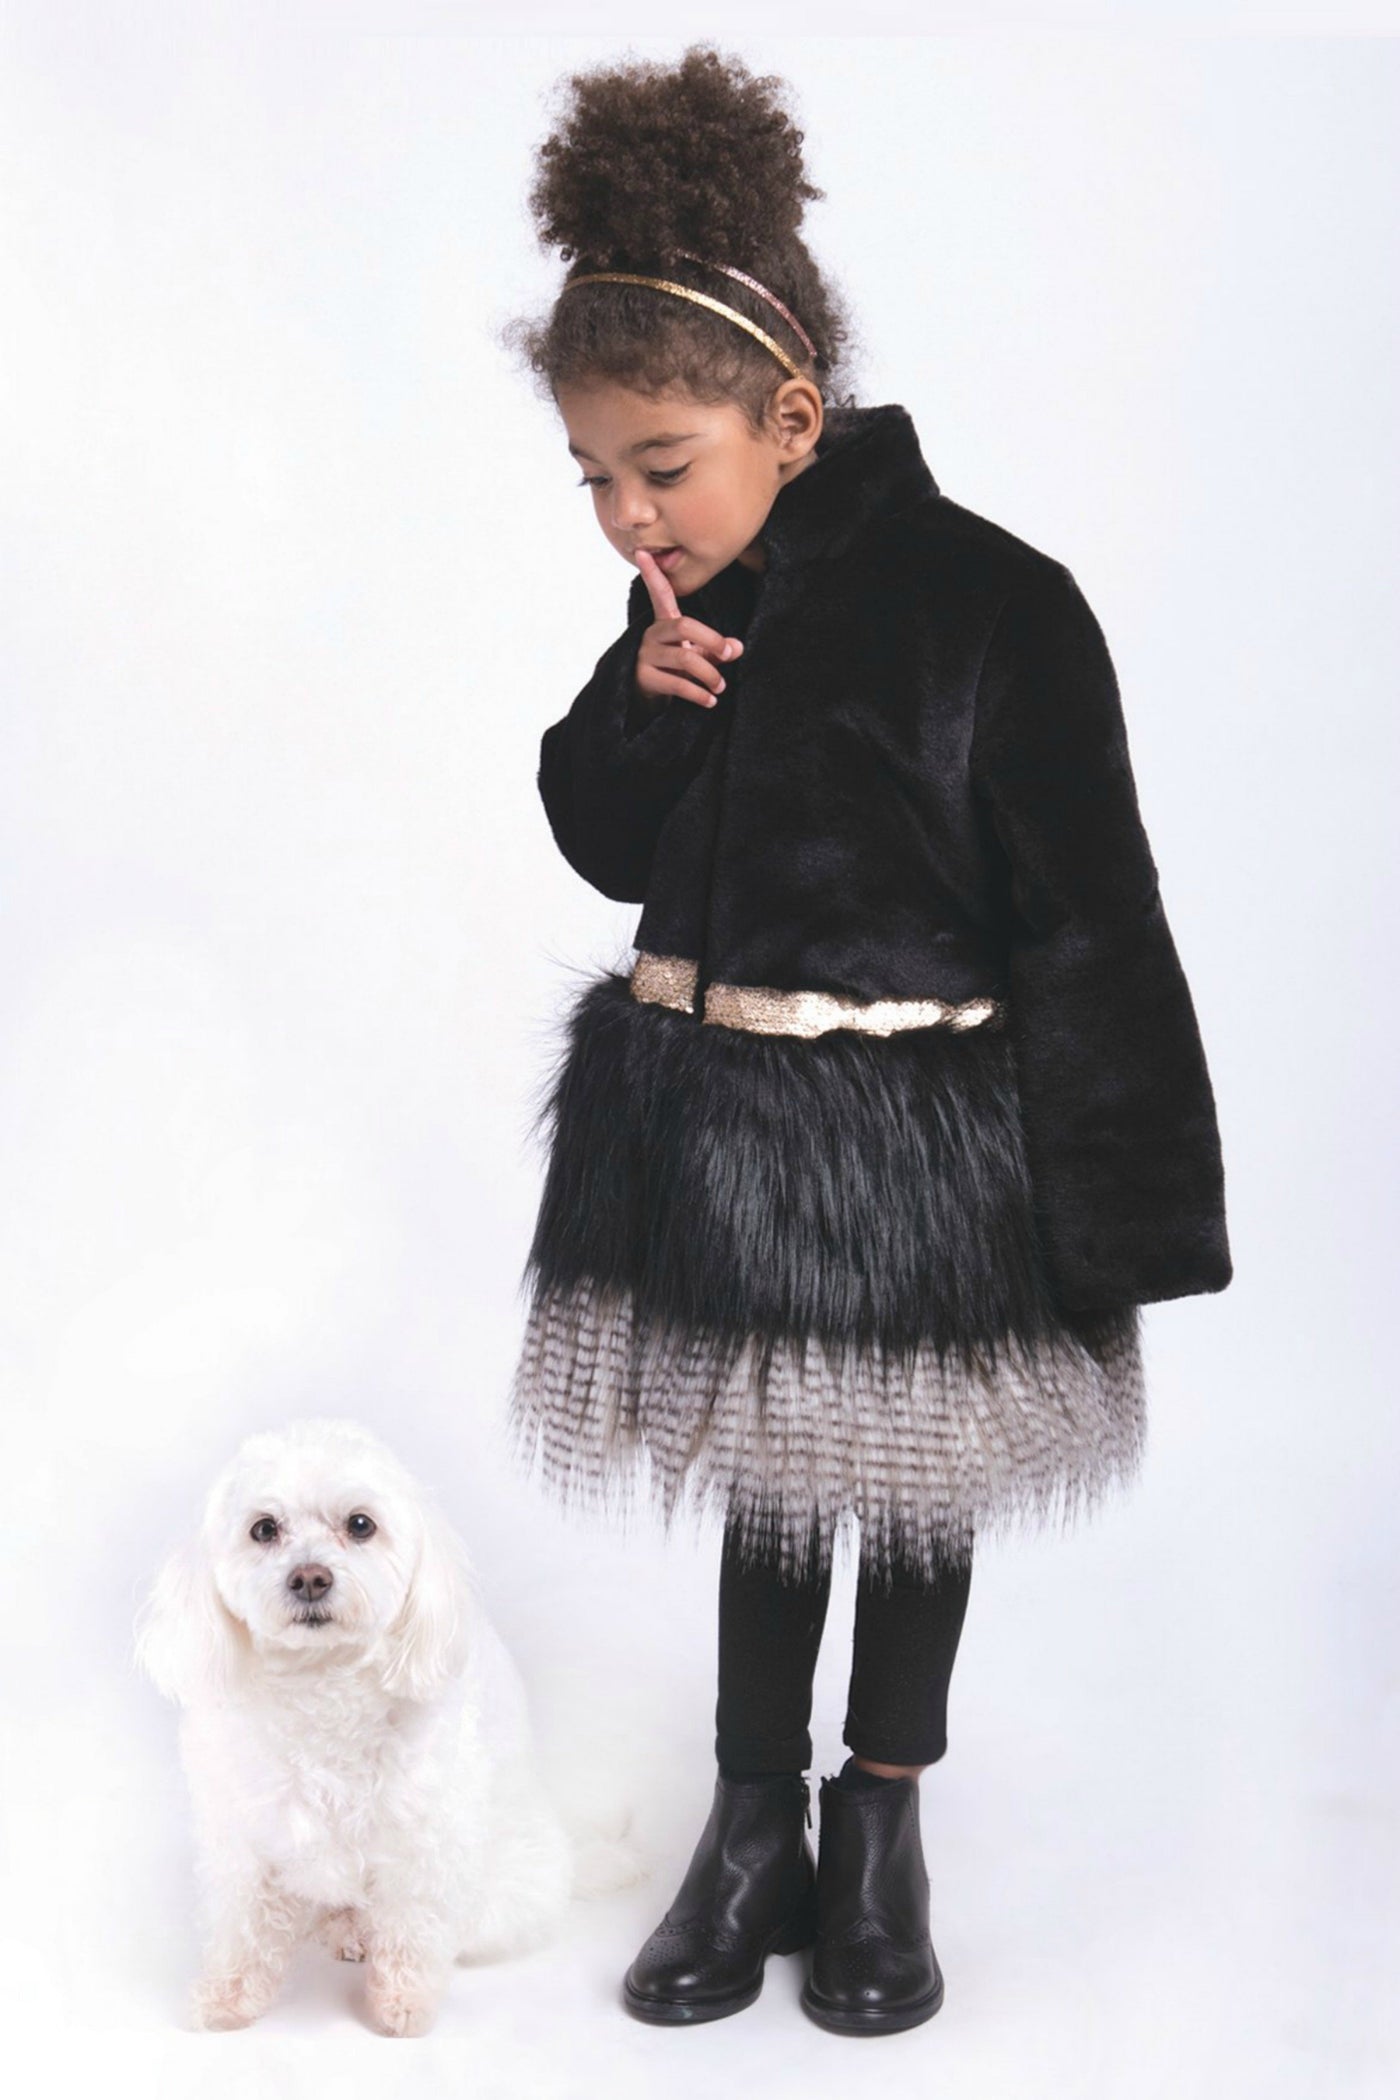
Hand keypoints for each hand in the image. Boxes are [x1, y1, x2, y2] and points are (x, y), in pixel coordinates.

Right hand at [632, 547, 743, 711]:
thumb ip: (715, 649)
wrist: (646, 698)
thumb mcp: (696, 654)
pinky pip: (678, 684)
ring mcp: (646, 656)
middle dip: (712, 639)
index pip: (659, 594)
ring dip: (709, 674)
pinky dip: (698, 694)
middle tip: (728, 654)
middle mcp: (652, 635)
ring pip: (685, 658)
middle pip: (684, 626)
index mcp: (664, 623)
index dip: (652, 574)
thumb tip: (737, 647)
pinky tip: (710, 701)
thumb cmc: (673, 669)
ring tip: (721, 687)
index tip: (642, 552)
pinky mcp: (645, 678)